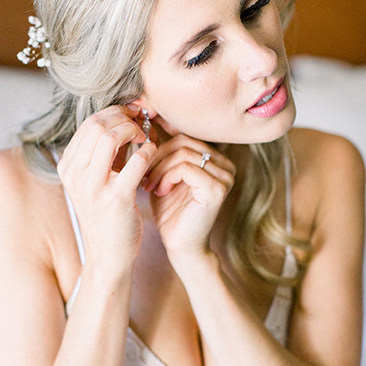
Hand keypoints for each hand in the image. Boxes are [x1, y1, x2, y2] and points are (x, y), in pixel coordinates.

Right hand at [57, 105, 156, 270]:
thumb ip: (108, 151)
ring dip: (135, 130)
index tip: (134, 114)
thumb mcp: (99, 179)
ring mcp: (93, 187)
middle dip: (125, 117)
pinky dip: (149, 150)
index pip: (89, 123)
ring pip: (111, 137)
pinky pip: (136, 160)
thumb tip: (127, 117)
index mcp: (68, 167)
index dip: (115, 112)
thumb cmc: (108, 213)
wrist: (109, 254)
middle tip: (143, 122)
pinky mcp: (116, 199)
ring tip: (146, 138)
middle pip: (97, 125)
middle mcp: (75, 175)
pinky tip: (154, 154)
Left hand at [142, 117, 235, 264]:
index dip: (159, 143)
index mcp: (214, 159)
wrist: (180, 245)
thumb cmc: (169, 212)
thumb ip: (160, 152)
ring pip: (183, 152)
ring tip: (148, 184)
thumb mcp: (162, 175)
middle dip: (157, 155)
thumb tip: (144, 120)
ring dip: (159, 167)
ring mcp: (224, 176)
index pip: (183, 135)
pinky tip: (159, 190)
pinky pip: (186, 167)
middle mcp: (225, 164)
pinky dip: (167, 176)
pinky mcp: (217, 188)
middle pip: (183, 140)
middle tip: (143, 174)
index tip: (140, 158)